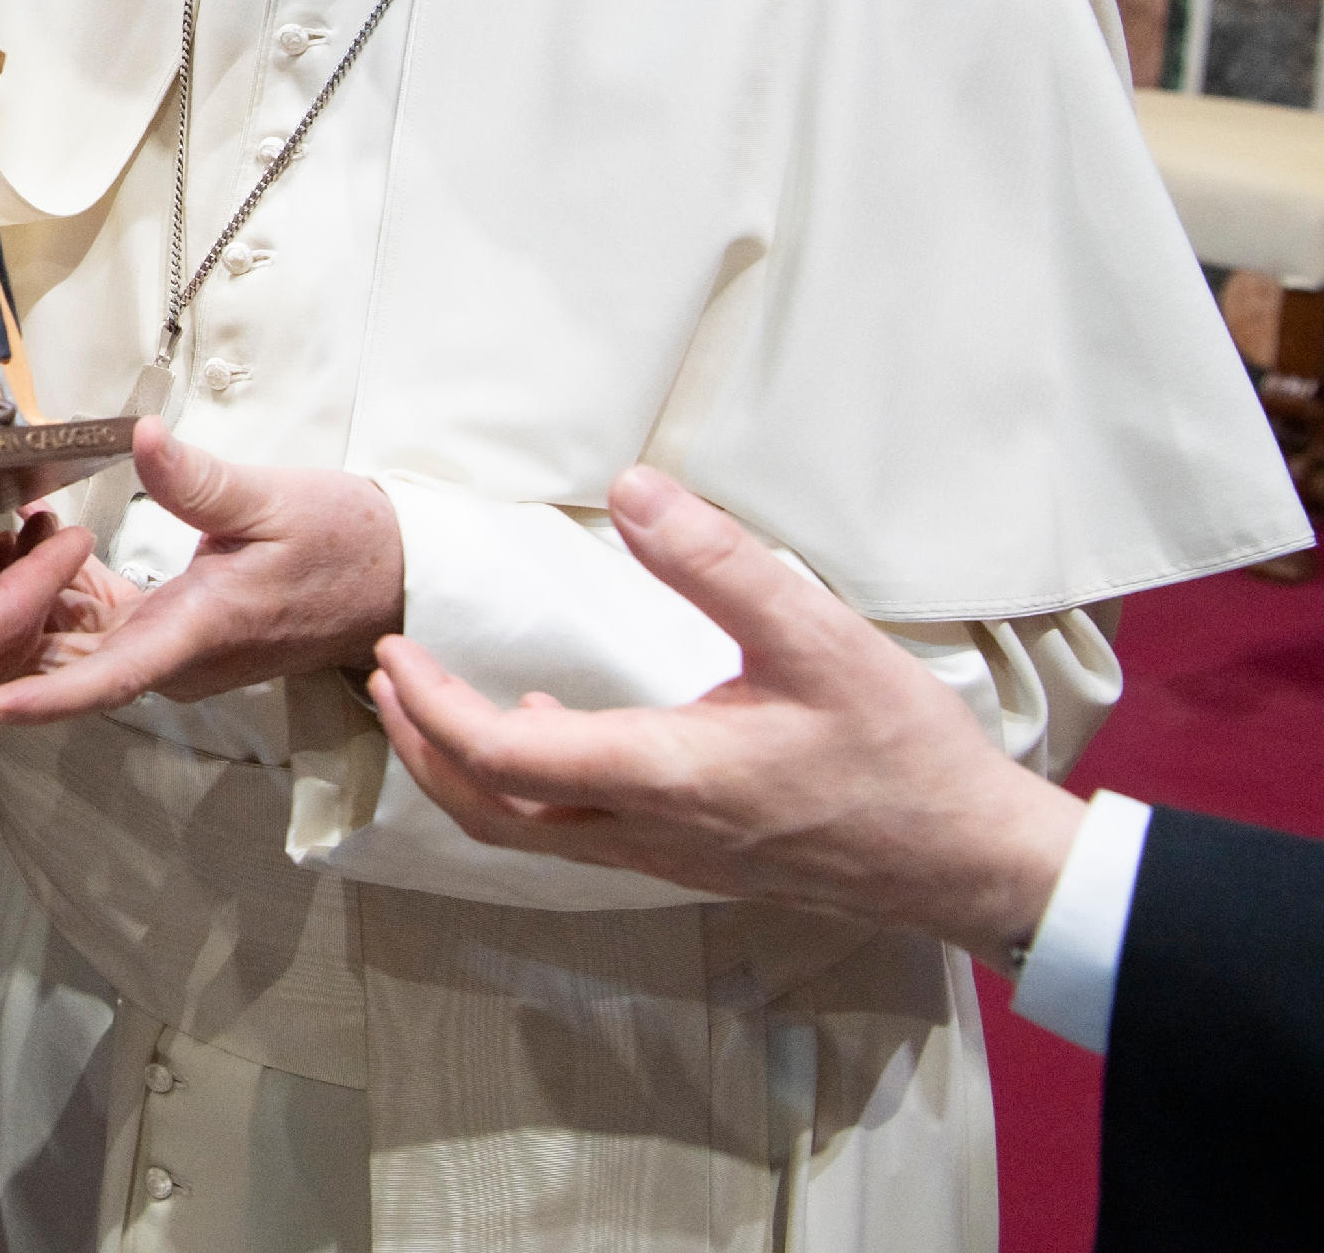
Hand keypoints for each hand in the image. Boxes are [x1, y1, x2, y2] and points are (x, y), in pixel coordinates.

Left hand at [0, 422, 402, 724]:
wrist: (388, 574)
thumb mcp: (273, 501)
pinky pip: (100, 617)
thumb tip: (144, 444)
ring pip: (76, 634)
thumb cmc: (342, 541)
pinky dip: (56, 583)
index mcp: (195, 634)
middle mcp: (173, 654)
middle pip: (70, 655)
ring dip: (16, 595)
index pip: (108, 679)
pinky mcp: (170, 625)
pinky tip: (16, 535)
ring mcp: (168, 645)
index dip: (46, 696)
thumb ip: (202, 482)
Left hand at [368, 468, 1084, 959]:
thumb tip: (634, 491)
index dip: (431, 706)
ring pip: (525, 832)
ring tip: (430, 699)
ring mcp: (666, 858)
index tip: (393, 649)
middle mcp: (647, 832)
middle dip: (419, 744)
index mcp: (663, 776)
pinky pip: (574, 834)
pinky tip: (548, 727)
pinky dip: (526, 786)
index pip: (502, 759)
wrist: (971, 863)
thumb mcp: (818, 639)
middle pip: (488, 811)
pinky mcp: (691, 860)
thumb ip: (719, 564)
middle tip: (384, 674)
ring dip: (464, 770)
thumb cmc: (902, 756)